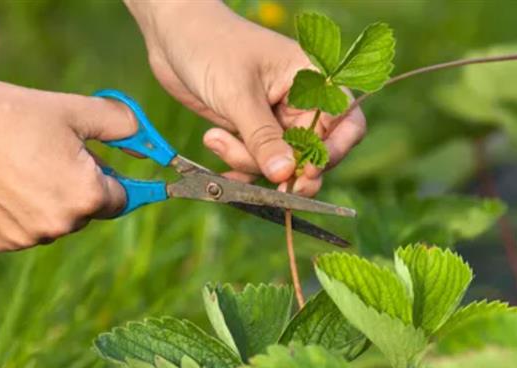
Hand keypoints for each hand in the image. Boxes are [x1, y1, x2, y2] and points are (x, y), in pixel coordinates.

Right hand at [0, 77, 135, 250]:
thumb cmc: (13, 115)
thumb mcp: (76, 112)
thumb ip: (123, 127)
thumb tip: (148, 148)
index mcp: (87, 196)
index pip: (121, 198)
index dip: (112, 178)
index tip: (101, 165)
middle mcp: (61, 224)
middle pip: (89, 210)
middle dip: (81, 186)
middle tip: (54, 154)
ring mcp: (27, 236)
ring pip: (57, 220)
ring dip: (52, 199)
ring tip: (24, 165)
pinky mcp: (0, 241)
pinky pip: (27, 228)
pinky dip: (23, 211)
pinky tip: (5, 183)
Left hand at [125, 0, 365, 196]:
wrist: (172, 35)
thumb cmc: (210, 46)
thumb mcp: (238, 93)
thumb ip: (263, 137)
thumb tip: (285, 174)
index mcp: (312, 79)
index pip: (344, 122)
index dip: (333, 151)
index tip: (306, 172)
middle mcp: (300, 101)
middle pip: (313, 151)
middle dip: (287, 167)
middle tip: (270, 182)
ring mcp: (276, 118)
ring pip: (280, 161)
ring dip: (248, 161)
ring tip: (215, 139)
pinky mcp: (253, 130)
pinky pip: (257, 160)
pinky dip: (239, 164)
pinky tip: (216, 146)